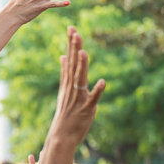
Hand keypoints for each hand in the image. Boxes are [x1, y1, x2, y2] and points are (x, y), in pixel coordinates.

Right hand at [47, 27, 104, 144]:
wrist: (61, 136)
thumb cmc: (65, 114)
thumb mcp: (64, 90)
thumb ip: (65, 72)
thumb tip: (64, 55)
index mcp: (67, 83)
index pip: (69, 59)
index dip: (70, 44)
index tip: (71, 28)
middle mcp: (71, 88)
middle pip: (73, 65)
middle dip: (74, 49)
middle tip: (75, 31)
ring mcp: (78, 99)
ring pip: (80, 79)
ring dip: (82, 66)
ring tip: (83, 51)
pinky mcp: (86, 110)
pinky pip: (92, 99)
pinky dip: (97, 91)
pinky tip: (102, 81)